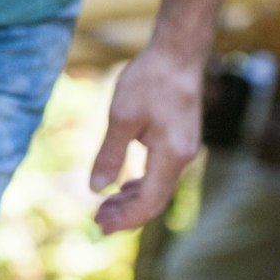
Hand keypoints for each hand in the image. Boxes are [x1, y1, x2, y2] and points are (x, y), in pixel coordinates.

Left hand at [88, 44, 201, 234]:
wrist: (177, 54)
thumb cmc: (148, 81)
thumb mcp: (121, 117)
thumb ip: (110, 155)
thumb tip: (96, 189)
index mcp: (170, 156)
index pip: (149, 202)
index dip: (125, 218)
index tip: (100, 225)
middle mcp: (182, 158)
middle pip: (155, 200)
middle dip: (126, 214)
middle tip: (97, 222)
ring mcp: (183, 149)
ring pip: (158, 187)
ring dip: (132, 200)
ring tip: (105, 208)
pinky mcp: (179, 140)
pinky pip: (160, 173)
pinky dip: (141, 183)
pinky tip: (124, 186)